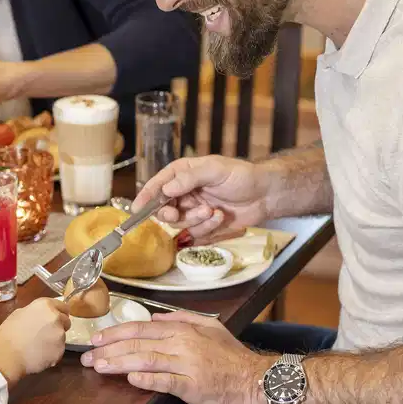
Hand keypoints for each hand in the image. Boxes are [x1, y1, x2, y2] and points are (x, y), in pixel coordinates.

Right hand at [0, 296, 69, 384]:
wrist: (7, 355)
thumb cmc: (9, 333)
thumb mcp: (19, 314)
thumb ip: (35, 312)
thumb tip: (40, 315)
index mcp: (45, 306)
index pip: (63, 306)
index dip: (60, 312)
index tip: (56, 318)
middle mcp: (56, 318)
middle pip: (66, 321)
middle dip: (59, 326)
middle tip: (45, 333)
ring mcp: (60, 335)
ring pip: (62, 337)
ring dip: (54, 340)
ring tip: (38, 346)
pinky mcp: (60, 351)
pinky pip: (58, 350)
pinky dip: (52, 352)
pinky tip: (39, 354)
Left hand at [81, 312, 272, 403]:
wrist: (257, 380)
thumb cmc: (233, 357)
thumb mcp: (210, 327)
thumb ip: (182, 319)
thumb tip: (155, 316)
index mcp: (182, 329)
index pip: (140, 328)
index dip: (115, 333)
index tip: (96, 340)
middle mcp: (181, 343)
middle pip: (136, 343)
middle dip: (107, 350)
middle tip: (87, 357)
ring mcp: (186, 364)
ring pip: (144, 359)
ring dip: (117, 363)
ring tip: (98, 367)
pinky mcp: (192, 386)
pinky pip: (165, 381)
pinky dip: (146, 379)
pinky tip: (130, 378)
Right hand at [135, 155, 270, 242]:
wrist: (266, 194)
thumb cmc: (242, 176)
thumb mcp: (215, 170)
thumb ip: (189, 177)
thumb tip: (166, 188)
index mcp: (183, 174)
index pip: (158, 185)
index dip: (146, 196)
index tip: (136, 209)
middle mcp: (184, 192)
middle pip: (163, 208)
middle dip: (170, 214)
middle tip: (176, 214)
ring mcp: (194, 210)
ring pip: (180, 223)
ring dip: (195, 220)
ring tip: (212, 212)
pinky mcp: (205, 225)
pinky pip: (196, 233)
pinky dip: (208, 228)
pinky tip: (220, 217)